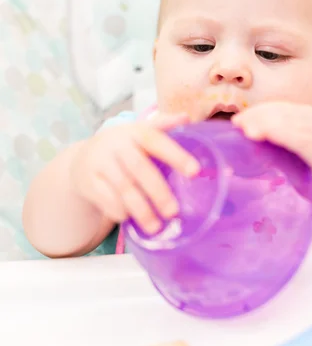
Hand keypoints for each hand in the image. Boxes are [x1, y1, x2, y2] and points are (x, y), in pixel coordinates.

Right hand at [70, 113, 199, 232]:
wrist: (82, 158)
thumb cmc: (123, 147)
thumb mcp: (139, 133)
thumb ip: (162, 127)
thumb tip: (186, 118)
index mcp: (134, 132)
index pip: (156, 140)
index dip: (176, 155)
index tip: (195, 172)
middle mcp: (115, 144)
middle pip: (139, 168)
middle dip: (158, 192)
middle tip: (173, 212)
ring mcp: (100, 162)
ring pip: (123, 188)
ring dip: (141, 210)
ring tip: (155, 227)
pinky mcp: (88, 181)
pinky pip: (106, 199)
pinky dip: (119, 211)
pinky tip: (130, 220)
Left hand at [232, 102, 311, 199]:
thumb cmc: (307, 171)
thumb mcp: (288, 149)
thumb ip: (273, 137)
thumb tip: (242, 130)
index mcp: (309, 116)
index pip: (279, 108)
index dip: (257, 111)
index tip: (237, 120)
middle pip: (282, 113)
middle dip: (257, 117)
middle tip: (237, 124)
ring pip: (289, 123)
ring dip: (265, 124)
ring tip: (247, 130)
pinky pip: (300, 139)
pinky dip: (281, 135)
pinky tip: (265, 135)